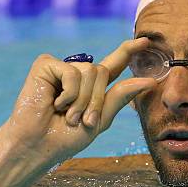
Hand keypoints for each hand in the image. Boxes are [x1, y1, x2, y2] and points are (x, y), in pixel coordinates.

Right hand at [4, 37, 155, 162]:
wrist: (38, 146)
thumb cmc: (66, 137)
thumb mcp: (101, 119)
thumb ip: (121, 96)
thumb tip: (149, 81)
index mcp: (93, 86)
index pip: (114, 64)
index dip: (129, 51)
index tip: (146, 41)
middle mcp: (78, 73)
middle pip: (103, 72)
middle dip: (96, 100)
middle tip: (82, 120)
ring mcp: (62, 67)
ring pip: (90, 71)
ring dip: (82, 100)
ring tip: (67, 115)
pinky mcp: (45, 65)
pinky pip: (72, 72)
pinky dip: (68, 93)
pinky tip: (54, 103)